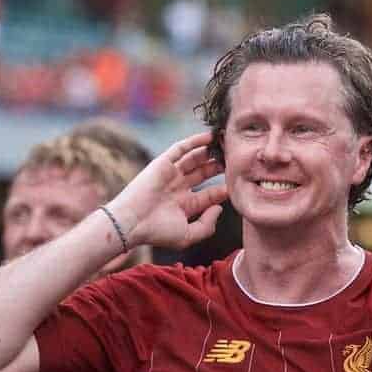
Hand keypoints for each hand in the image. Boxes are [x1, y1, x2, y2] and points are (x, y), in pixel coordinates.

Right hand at [108, 131, 228, 250]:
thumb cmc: (157, 232)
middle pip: (204, 173)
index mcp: (186, 205)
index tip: (240, 182)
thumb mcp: (188, 235)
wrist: (131, 222)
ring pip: (194, 159)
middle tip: (236, 158)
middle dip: (220, 166)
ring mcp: (171, 175)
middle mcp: (179, 188)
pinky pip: (181, 148)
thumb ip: (207, 225)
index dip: (225, 188)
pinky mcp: (162, 163)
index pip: (210, 194)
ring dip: (210, 151)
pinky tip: (209, 137)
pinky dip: (194, 142)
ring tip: (226, 143)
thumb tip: (220, 207)